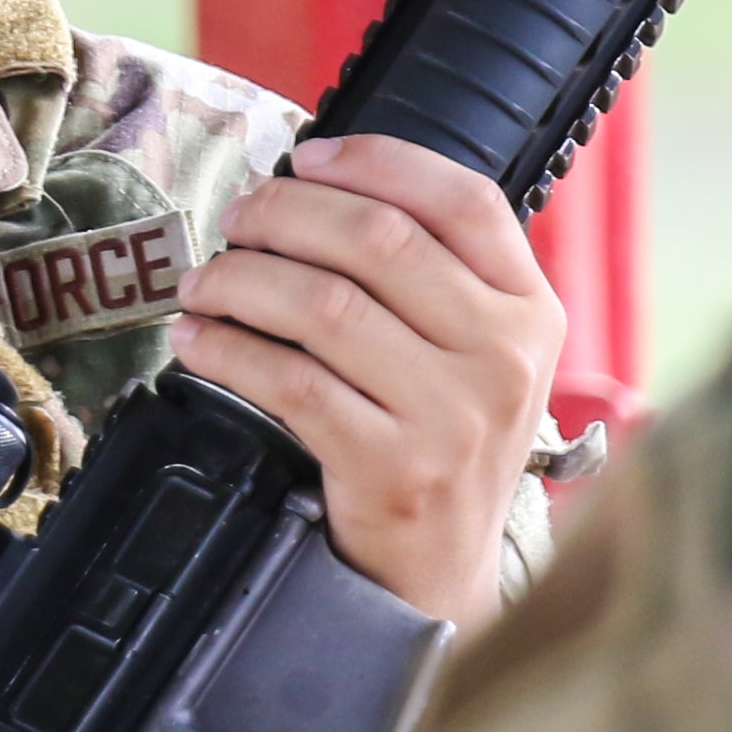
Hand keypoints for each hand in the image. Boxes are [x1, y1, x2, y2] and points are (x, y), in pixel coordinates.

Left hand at [167, 137, 568, 627]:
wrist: (444, 574)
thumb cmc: (443, 442)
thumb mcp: (478, 354)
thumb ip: (434, 276)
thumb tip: (316, 184)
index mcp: (532, 310)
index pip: (463, 199)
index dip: (376, 162)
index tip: (305, 157)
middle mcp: (503, 357)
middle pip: (379, 240)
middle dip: (285, 215)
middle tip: (235, 219)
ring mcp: (453, 417)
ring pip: (325, 305)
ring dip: (242, 280)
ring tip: (204, 282)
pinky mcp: (393, 470)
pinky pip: (290, 383)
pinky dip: (228, 350)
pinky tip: (199, 341)